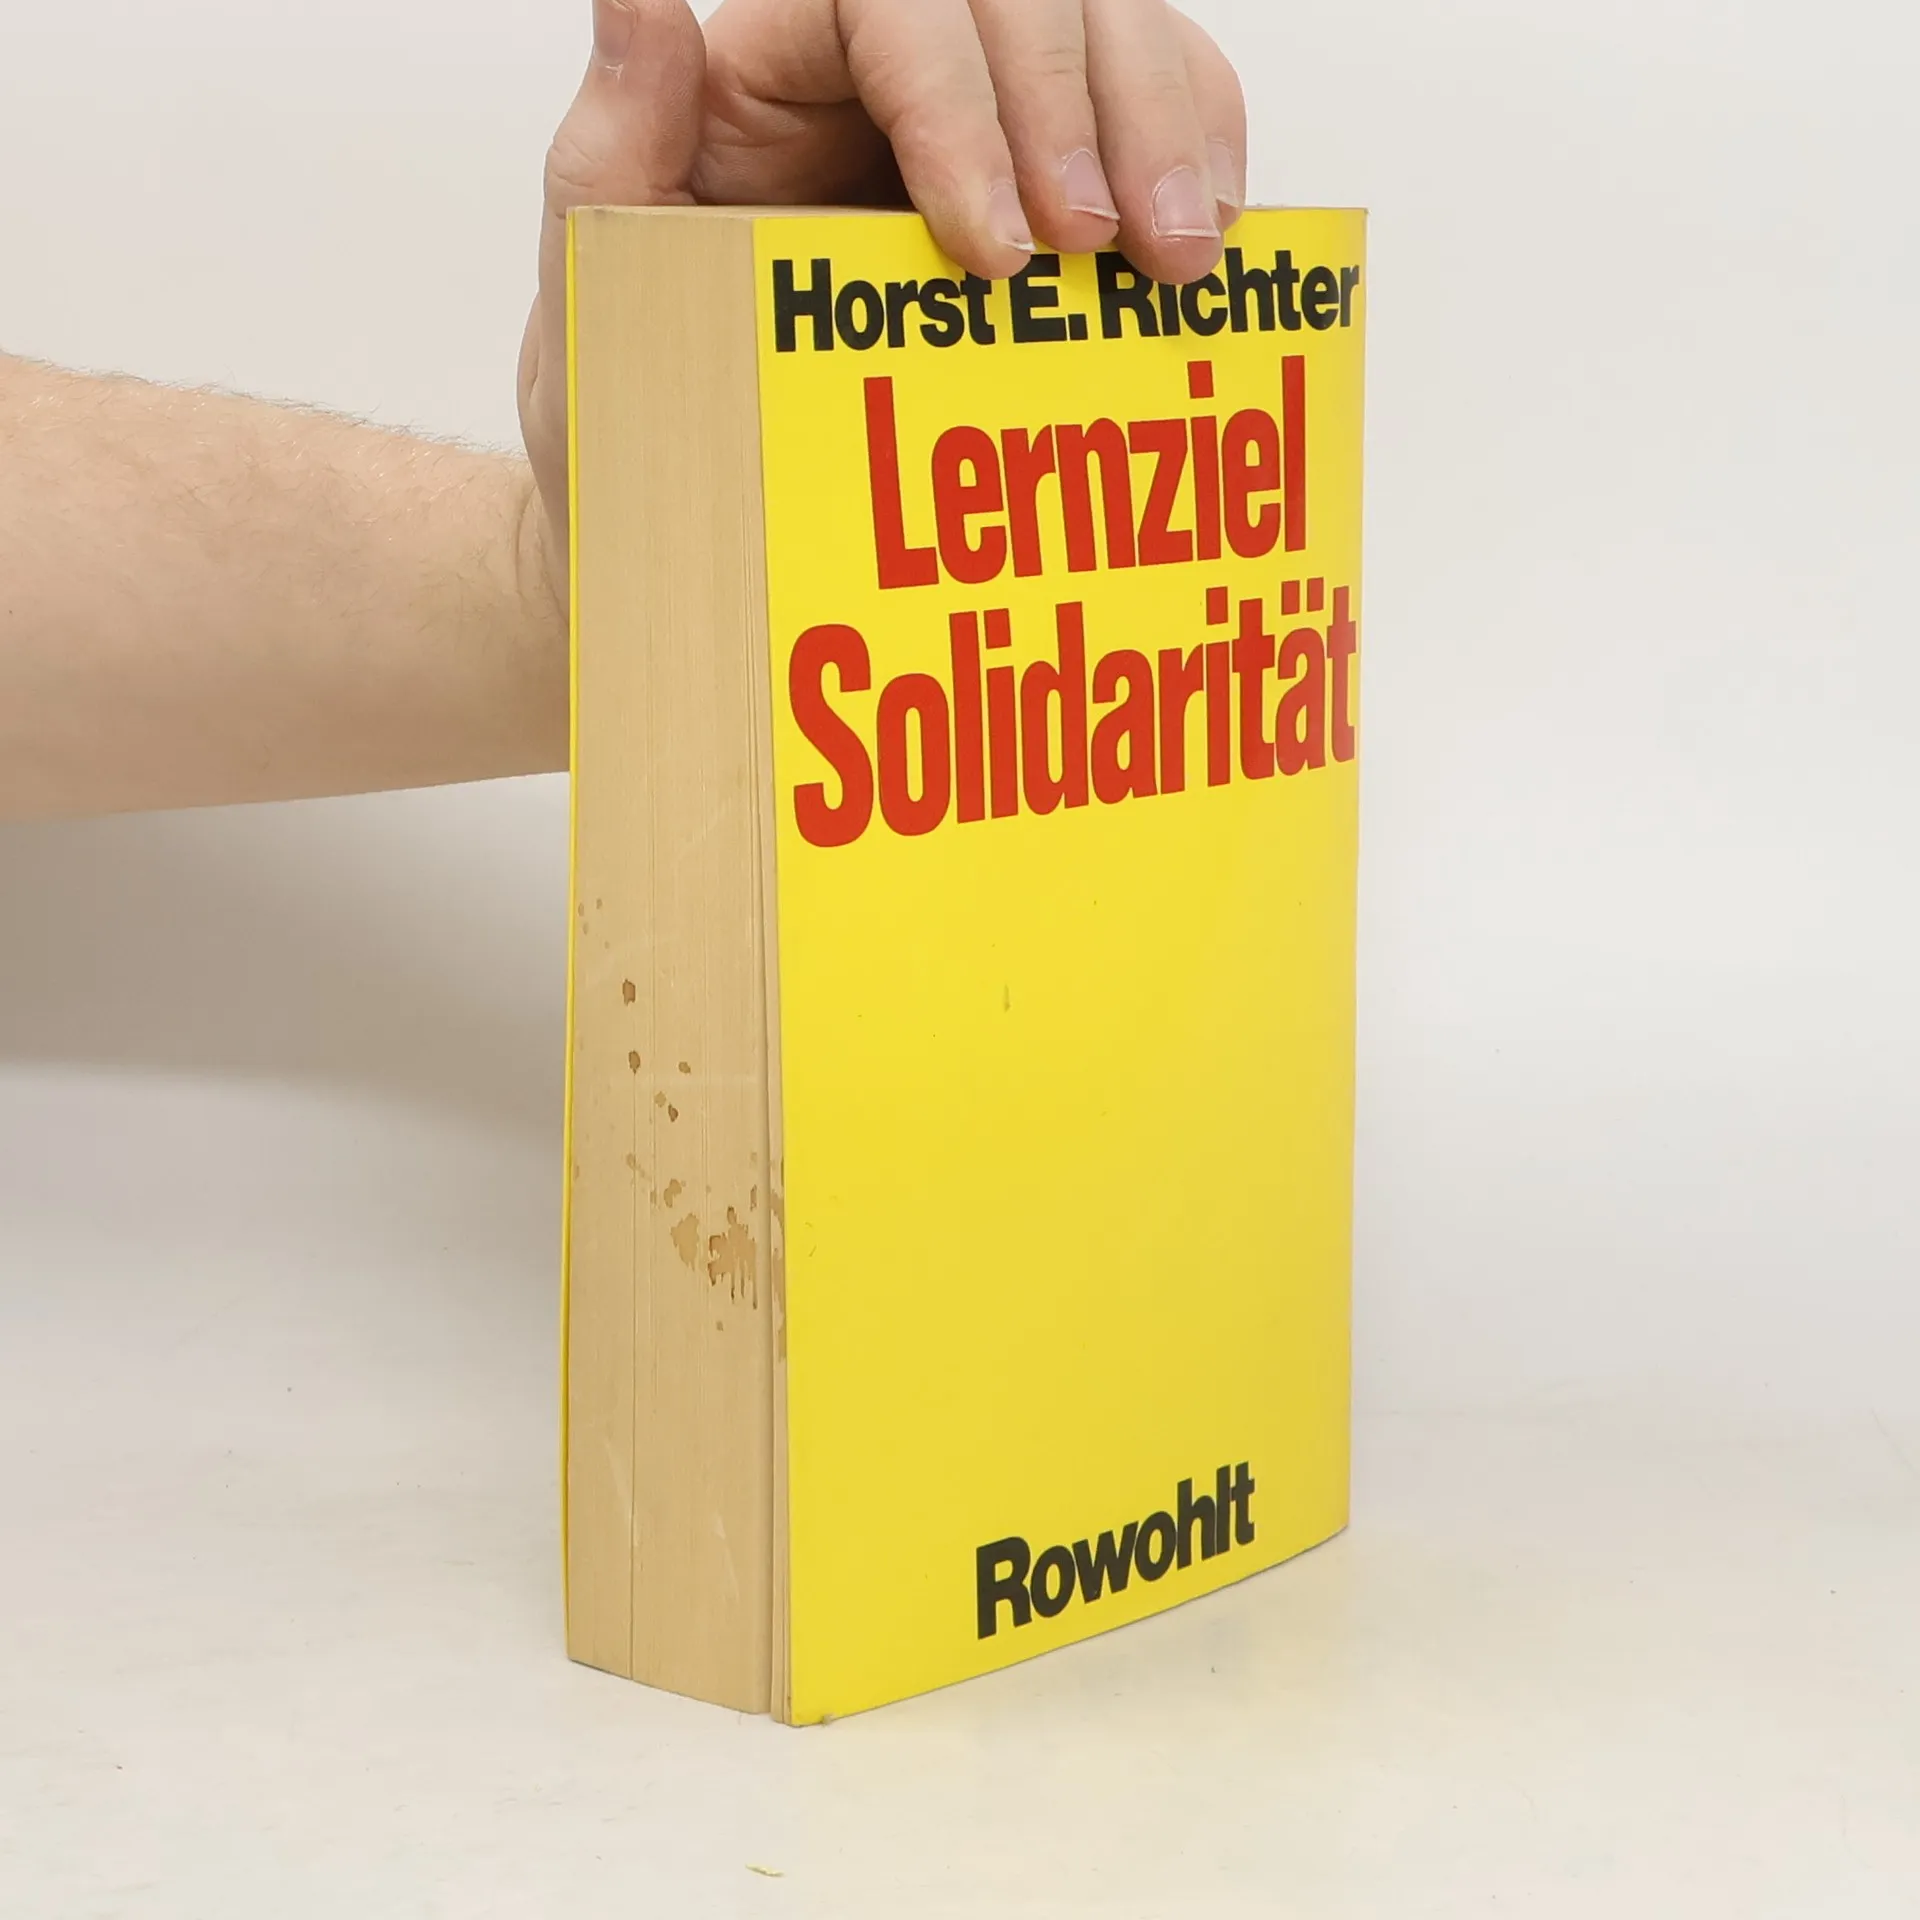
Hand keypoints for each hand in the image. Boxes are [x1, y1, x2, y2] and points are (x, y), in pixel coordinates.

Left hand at [517, 0, 1247, 610]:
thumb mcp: (605, 279)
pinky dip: (1203, 154)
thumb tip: (637, 1)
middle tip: (1120, 254)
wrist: (706, 493)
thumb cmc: (648, 386)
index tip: (998, 252)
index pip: (894, 2)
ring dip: (1170, 128)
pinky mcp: (1061, 169)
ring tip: (1182, 264)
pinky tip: (1211, 243)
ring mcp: (993, 109)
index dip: (964, 102)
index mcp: (782, 58)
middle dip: (1092, 109)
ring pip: (1116, 26)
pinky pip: (1160, 105)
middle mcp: (896, 59)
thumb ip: (616, 144)